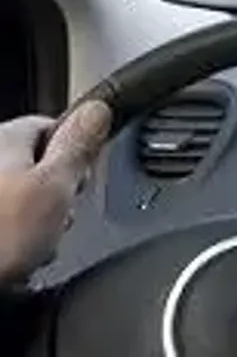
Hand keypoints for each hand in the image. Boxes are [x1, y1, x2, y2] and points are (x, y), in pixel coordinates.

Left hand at [0, 102, 111, 283]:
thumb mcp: (55, 187)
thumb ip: (79, 147)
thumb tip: (97, 110)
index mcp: (3, 138)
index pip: (54, 127)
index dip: (77, 154)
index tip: (80, 179)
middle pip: (38, 167)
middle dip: (56, 196)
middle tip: (57, 218)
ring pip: (21, 201)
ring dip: (35, 224)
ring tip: (32, 246)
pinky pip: (7, 226)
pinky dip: (13, 241)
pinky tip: (14, 257)